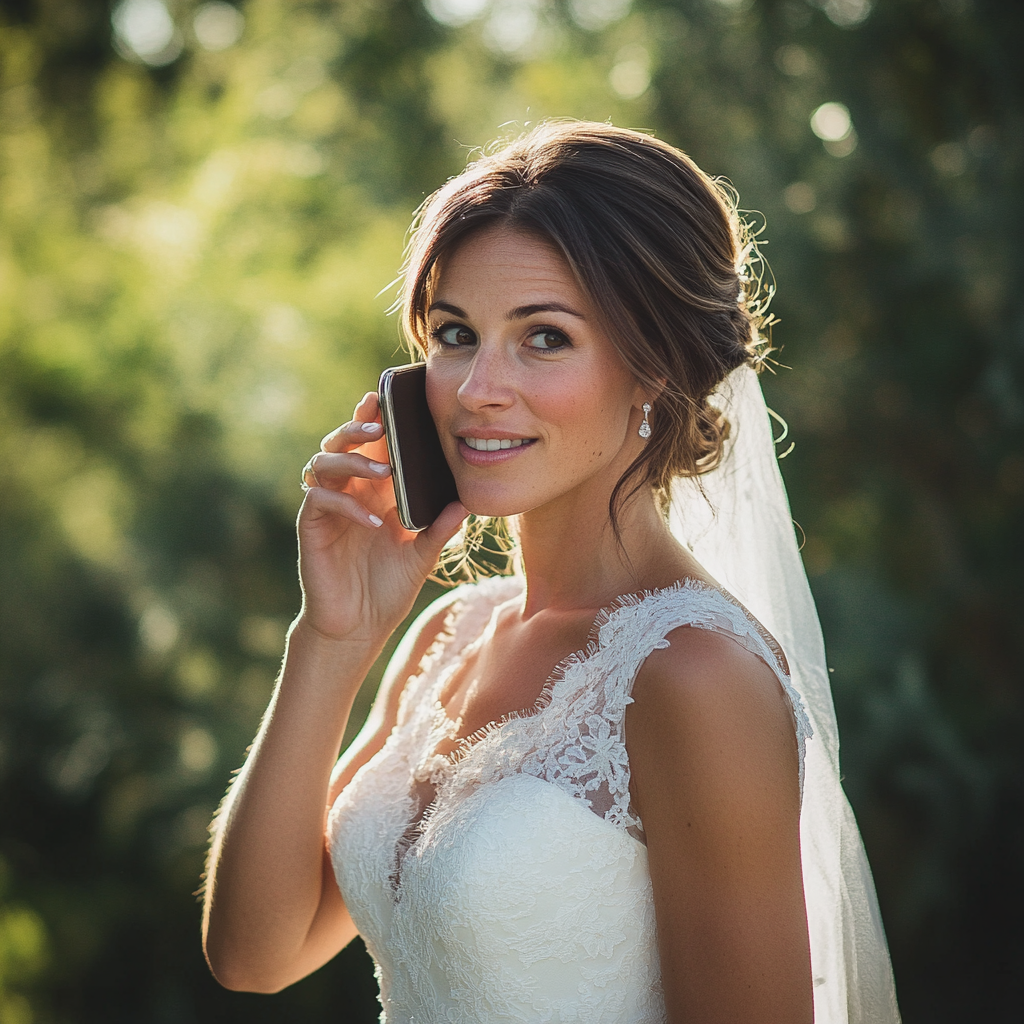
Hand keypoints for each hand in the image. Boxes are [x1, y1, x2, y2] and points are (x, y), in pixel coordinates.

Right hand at [295, 392, 466, 645]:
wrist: (358, 627)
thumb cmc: (387, 588)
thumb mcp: (422, 556)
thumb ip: (439, 529)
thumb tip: (466, 503)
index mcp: (374, 491)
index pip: (373, 445)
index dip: (377, 420)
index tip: (390, 399)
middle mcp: (348, 492)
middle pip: (342, 442)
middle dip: (359, 427)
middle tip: (381, 425)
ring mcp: (327, 507)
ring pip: (323, 462)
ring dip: (352, 460)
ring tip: (381, 470)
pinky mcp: (312, 527)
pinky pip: (320, 500)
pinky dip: (348, 505)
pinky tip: (373, 521)